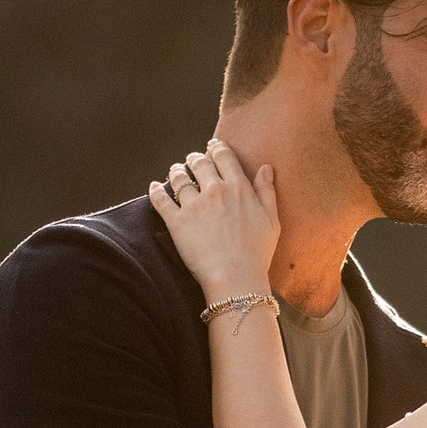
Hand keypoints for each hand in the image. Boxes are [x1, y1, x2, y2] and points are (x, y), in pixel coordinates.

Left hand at [148, 138, 280, 299]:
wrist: (237, 279)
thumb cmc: (257, 254)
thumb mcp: (272, 221)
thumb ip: (267, 191)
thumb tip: (266, 167)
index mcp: (239, 188)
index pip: (224, 157)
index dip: (216, 148)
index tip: (211, 148)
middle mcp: (215, 191)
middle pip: (199, 163)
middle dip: (195, 159)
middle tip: (192, 161)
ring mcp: (194, 206)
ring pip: (179, 178)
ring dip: (176, 171)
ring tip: (175, 172)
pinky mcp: (177, 222)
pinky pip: (161, 199)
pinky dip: (155, 191)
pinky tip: (154, 187)